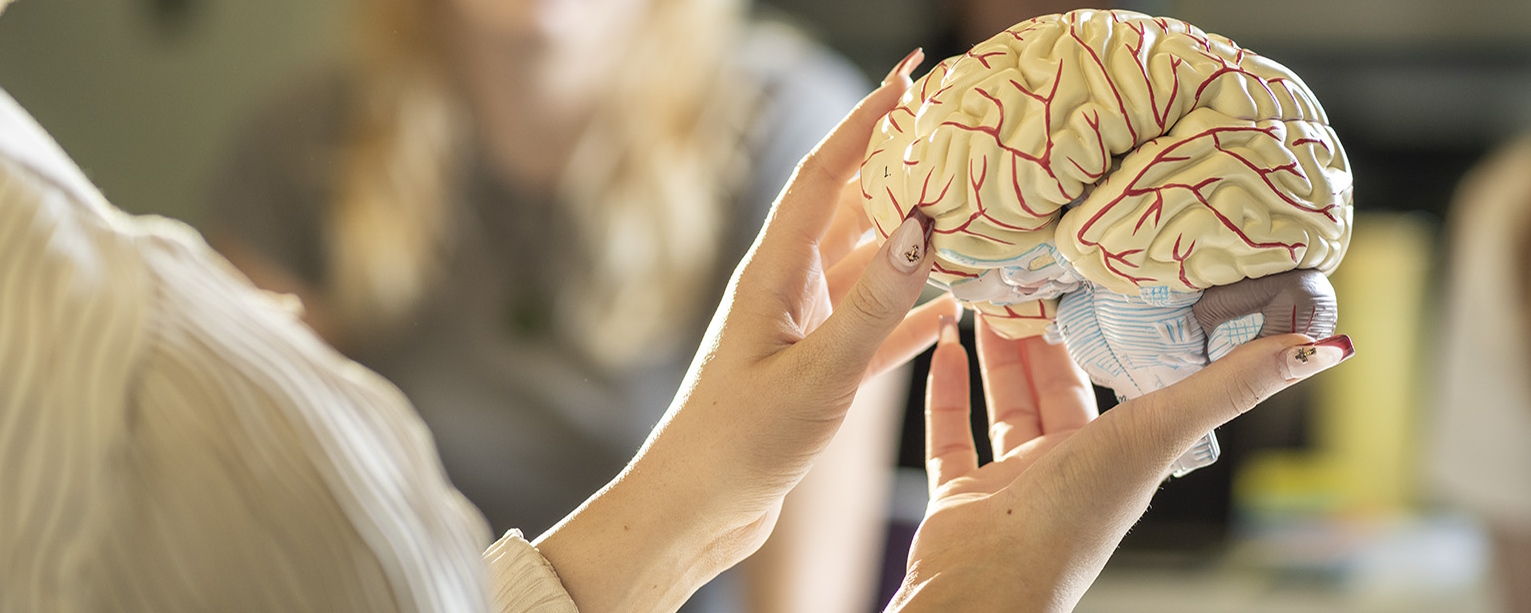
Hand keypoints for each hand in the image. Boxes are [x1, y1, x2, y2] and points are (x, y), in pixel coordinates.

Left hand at [533, 49, 961, 611]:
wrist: (694, 512)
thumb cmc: (737, 443)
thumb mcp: (816, 372)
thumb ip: (875, 304)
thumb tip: (925, 225)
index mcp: (772, 274)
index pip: (823, 174)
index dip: (865, 121)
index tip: (908, 76)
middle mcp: (785, 290)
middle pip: (847, 209)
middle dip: (894, 168)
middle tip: (951, 133)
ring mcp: (799, 329)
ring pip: (865, 267)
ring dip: (909, 242)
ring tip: (964, 210)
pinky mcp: (813, 371)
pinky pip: (872, 328)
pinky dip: (909, 313)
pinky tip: (953, 308)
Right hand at [888, 317, 1353, 611]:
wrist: (985, 585)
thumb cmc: (1075, 516)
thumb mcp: (1159, 431)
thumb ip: (1234, 383)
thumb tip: (1330, 345)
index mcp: (1122, 452)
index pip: (1122, 378)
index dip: (1115, 330)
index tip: (1103, 274)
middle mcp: (1070, 464)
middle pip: (1059, 383)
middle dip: (1047, 331)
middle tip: (1032, 270)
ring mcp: (1012, 479)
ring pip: (1006, 400)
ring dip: (997, 351)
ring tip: (986, 293)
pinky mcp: (961, 491)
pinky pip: (951, 430)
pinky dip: (947, 387)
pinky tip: (944, 341)